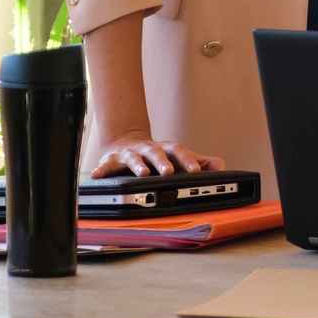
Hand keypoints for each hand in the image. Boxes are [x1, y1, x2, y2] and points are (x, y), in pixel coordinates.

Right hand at [89, 132, 224, 177]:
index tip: (196, 170)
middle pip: (157, 152)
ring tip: (142, 173)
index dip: (188, 159)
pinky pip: (106, 165)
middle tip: (169, 172)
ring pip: (134, 157)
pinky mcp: (111, 160)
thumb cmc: (157, 154)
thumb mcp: (178, 156)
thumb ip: (199, 161)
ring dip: (138, 165)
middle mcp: (149, 148)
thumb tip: (221, 166)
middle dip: (163, 162)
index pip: (179, 151)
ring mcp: (130, 153)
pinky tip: (96, 176)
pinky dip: (101, 170)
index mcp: (166, 149)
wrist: (126, 142)